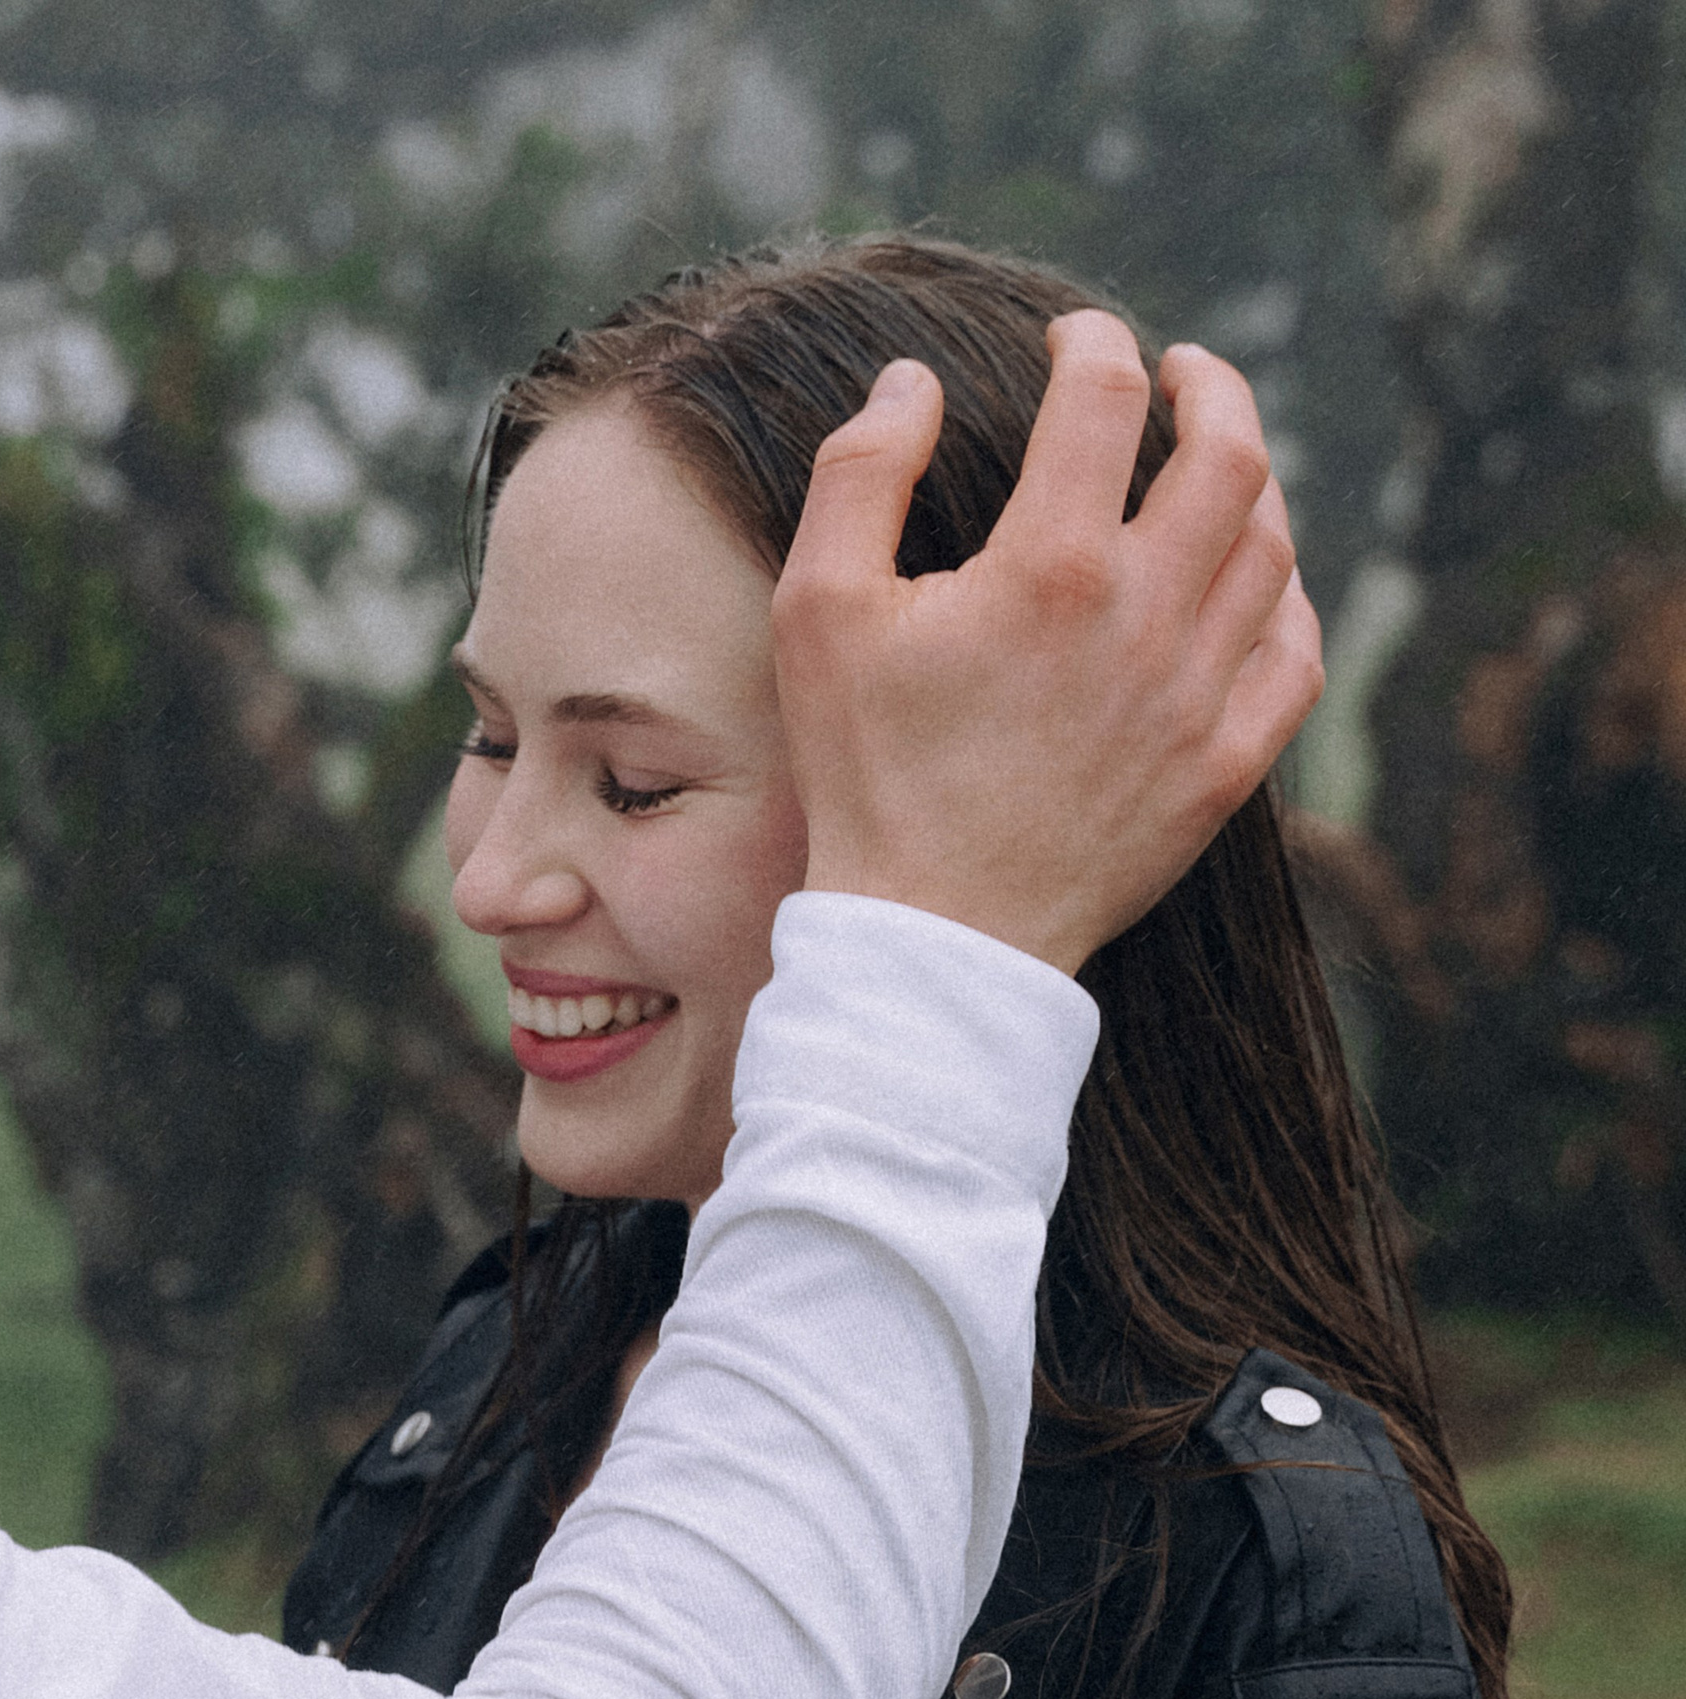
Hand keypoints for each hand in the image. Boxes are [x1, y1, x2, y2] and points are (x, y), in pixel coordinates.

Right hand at [774, 312, 1321, 974]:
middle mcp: (1147, 618)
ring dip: (1255, 483)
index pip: (1105, 395)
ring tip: (1218, 466)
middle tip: (1183, 372)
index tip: (1072, 339)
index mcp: (1052, 566)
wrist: (933, 943)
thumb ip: (860, 476)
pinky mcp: (1221, 771)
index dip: (1092, 341)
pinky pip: (1297, 658)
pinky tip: (1260, 585)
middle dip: (1211, 387)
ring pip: (1274, 548)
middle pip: (1231, 452)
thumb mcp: (818, 616)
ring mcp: (1198, 698)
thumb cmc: (866, 779)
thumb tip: (913, 379)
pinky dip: (1291, 601)